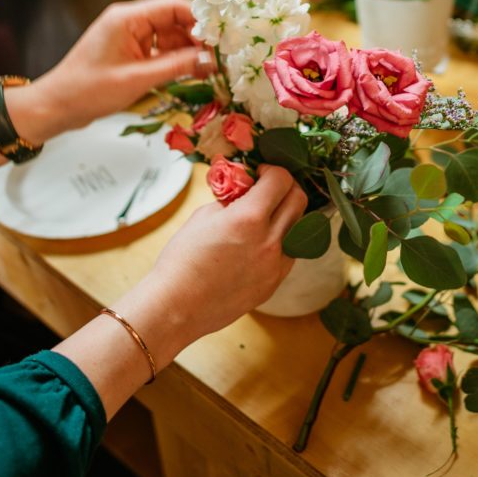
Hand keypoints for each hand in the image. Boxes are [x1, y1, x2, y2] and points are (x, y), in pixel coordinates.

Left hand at [21, 0, 211, 136]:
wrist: (56, 106)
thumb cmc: (88, 91)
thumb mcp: (137, 79)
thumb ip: (176, 67)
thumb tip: (211, 59)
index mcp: (127, 18)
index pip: (173, 5)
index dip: (200, 18)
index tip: (221, 36)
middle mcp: (129, 21)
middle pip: (174, 19)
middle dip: (197, 37)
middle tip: (219, 56)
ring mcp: (129, 36)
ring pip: (170, 35)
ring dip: (188, 50)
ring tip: (208, 68)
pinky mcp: (129, 51)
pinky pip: (160, 49)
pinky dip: (175, 60)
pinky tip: (190, 72)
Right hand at [117, 166, 305, 348]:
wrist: (176, 306)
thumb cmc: (181, 259)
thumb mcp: (203, 216)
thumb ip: (232, 200)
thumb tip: (247, 191)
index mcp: (249, 219)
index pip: (281, 180)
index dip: (272, 171)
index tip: (261, 174)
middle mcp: (269, 241)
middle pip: (299, 200)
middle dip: (286, 188)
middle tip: (268, 189)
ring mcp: (275, 265)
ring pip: (301, 227)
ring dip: (287, 214)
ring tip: (265, 216)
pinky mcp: (274, 284)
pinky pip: (290, 253)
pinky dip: (282, 240)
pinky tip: (260, 242)